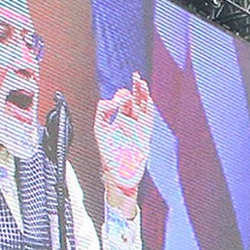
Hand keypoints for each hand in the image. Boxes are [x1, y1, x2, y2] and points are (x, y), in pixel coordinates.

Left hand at [93, 75, 153, 218]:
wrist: (118, 173)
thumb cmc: (109, 154)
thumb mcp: (100, 129)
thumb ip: (103, 112)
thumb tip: (111, 100)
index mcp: (121, 121)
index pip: (124, 102)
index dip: (123, 95)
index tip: (119, 95)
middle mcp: (131, 123)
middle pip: (137, 101)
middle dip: (136, 89)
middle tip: (136, 76)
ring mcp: (139, 129)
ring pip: (144, 108)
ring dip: (144, 95)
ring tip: (141, 83)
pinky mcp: (145, 136)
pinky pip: (149, 120)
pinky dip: (148, 109)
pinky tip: (147, 99)